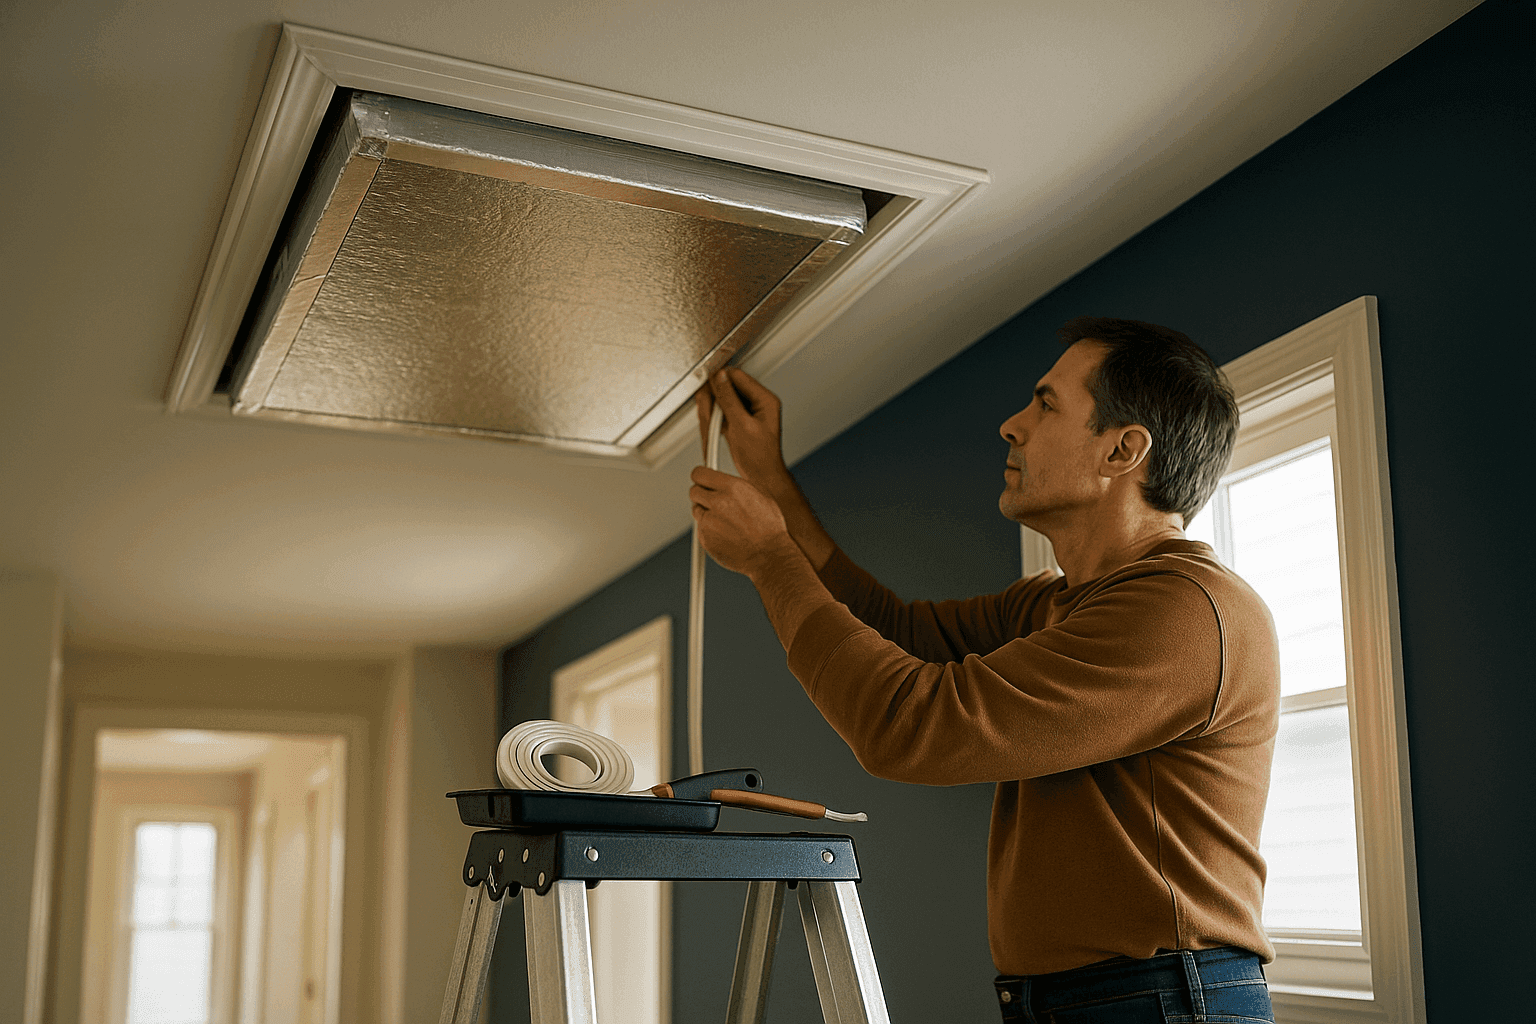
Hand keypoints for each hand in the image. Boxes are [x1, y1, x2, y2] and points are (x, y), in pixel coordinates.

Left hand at [689, 465, 794, 576]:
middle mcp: (717, 503)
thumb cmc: (769, 527)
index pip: (700, 474)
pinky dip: (709, 531)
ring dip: (706, 513)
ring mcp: (709, 522)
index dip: (701, 476)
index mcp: (732, 488)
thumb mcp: (761, 495)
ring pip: (697, 511)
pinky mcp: (705, 538)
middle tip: (712, 500)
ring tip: (727, 522)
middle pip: (694, 491)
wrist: (769, 555)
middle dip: (701, 494)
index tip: (702, 480)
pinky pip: (701, 529)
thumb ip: (737, 485)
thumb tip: (722, 479)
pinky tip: (727, 535)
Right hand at [695, 368, 787, 488]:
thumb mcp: (742, 425)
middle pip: (729, 387)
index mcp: (765, 400)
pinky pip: (721, 412)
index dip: (720, 378)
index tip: (706, 382)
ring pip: (723, 400)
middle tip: (706, 407)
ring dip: (712, 409)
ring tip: (709, 420)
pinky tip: (712, 426)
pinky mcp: (738, 421)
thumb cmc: (760, 457)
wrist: (761, 478)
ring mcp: (748, 413)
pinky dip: (713, 418)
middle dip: (715, 397)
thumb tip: (720, 378)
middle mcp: (758, 404)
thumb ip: (729, 399)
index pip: (739, 377)